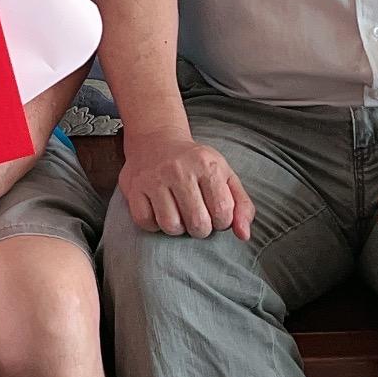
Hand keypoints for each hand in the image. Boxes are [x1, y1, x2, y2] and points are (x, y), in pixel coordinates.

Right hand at [118, 131, 251, 238]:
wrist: (156, 140)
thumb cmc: (195, 164)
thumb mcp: (224, 175)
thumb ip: (241, 205)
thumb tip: (244, 236)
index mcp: (207, 166)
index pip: (223, 213)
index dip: (222, 222)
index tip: (215, 213)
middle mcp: (180, 170)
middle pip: (198, 224)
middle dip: (200, 229)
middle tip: (197, 217)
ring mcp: (154, 179)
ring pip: (170, 226)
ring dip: (177, 228)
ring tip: (178, 215)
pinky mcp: (134, 187)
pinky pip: (146, 222)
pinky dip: (154, 224)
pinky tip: (159, 212)